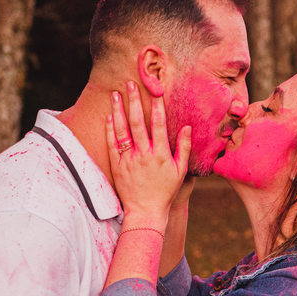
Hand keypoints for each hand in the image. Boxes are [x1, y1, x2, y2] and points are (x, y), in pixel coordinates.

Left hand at [107, 82, 190, 224]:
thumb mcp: (180, 170)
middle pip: (137, 122)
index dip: (156, 105)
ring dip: (118, 110)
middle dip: (134, 101)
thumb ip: (184, 148)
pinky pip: (112, 144)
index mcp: (161, 154)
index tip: (155, 90)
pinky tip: (110, 116)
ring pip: (122, 130)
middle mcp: (143, 155)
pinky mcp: (117, 166)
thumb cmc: (165, 191)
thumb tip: (187, 127)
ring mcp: (128, 160)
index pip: (158, 124)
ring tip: (116, 94)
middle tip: (131, 84)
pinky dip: (110, 129)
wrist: (146, 211)